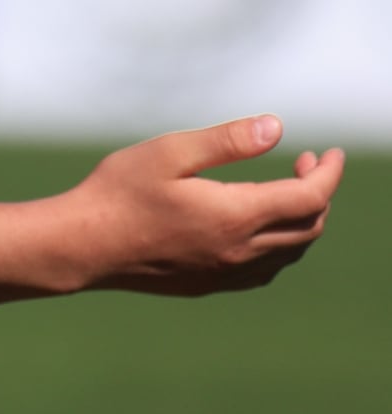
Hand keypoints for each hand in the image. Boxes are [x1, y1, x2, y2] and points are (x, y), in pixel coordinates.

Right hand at [69, 116, 341, 296]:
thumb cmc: (118, 193)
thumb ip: (226, 141)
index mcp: (236, 216)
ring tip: (284, 190)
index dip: (328, 173)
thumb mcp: (169, 152)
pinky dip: (280, 246)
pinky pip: (266, 269)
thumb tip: (276, 128)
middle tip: (303, 164)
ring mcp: (226, 273)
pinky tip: (259, 228)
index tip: (330, 153)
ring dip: (301, 220)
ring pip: (291, 251)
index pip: (310, 197)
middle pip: (308, 226)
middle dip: (318, 193)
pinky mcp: (210, 285)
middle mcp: (240, 251)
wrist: (82, 245)